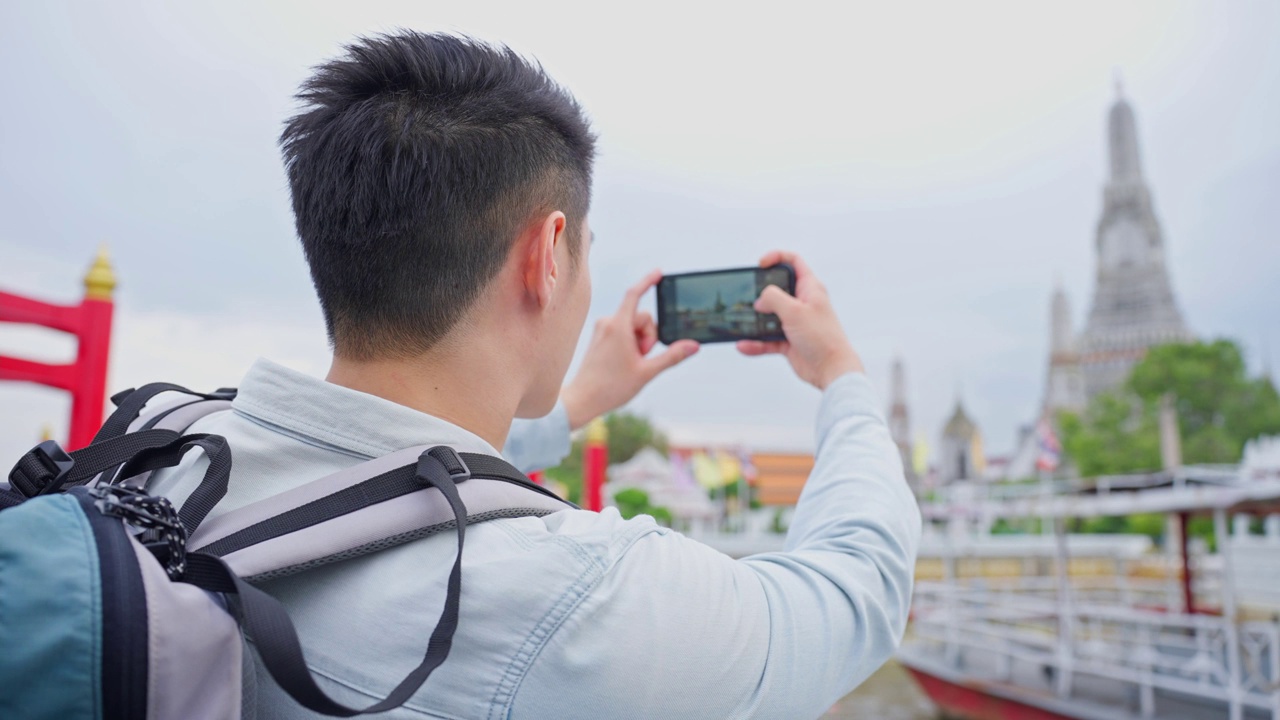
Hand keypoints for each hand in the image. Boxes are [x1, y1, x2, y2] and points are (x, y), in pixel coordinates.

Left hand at [561, 270, 699, 429]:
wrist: (583, 399)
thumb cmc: (611, 387)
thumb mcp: (647, 372)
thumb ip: (672, 356)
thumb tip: (693, 345)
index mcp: (618, 327)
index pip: (634, 294)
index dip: (648, 281)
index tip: (658, 273)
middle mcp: (608, 323)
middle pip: (641, 317)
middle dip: (648, 336)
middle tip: (642, 358)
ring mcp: (602, 329)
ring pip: (632, 325)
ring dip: (639, 341)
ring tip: (632, 363)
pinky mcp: (600, 336)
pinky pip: (622, 331)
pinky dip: (630, 342)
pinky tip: (624, 361)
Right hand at [737, 251, 862, 389]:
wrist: (831, 370)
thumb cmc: (822, 337)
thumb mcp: (795, 311)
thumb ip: (774, 298)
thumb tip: (759, 301)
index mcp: (809, 288)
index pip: (794, 262)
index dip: (777, 257)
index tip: (761, 264)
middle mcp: (802, 303)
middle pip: (776, 290)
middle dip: (760, 293)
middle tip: (748, 297)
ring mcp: (794, 322)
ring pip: (768, 316)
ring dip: (754, 321)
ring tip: (742, 323)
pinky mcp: (788, 341)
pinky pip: (766, 339)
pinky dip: (755, 343)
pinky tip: (744, 345)